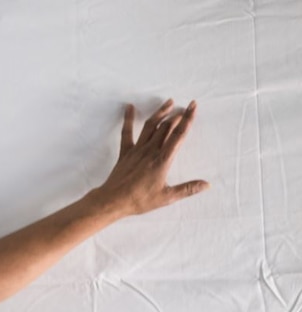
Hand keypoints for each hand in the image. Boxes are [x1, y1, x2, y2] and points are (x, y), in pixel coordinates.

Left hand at [92, 99, 208, 216]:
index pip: (178, 135)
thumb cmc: (140, 200)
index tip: (193, 106)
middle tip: (186, 107)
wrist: (114, 200)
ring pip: (150, 126)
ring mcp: (137, 149)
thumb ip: (188, 189)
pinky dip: (128, 119)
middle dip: (177, 115)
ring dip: (160, 113)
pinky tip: (130, 107)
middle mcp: (150, 151)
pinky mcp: (125, 152)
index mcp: (163, 160)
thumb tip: (207, 185)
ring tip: (169, 102)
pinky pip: (126, 133)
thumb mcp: (167, 197)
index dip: (188, 119)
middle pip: (166, 127)